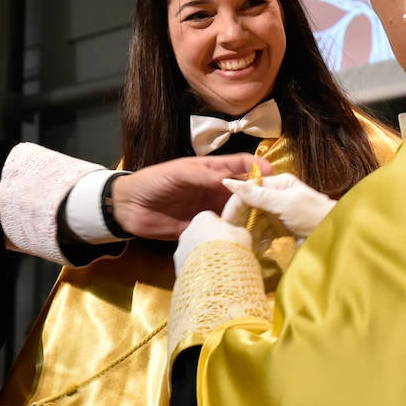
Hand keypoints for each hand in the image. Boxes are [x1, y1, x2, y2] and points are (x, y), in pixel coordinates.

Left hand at [113, 154, 271, 240]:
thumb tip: (232, 180)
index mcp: (211, 171)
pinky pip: (223, 231)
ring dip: (251, 216)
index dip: (258, 167)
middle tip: (277, 205)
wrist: (128, 207)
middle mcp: (215, 190)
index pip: (241, 165)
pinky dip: (235, 234)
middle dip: (261, 194)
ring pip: (238, 212)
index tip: (274, 176)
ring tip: (269, 224)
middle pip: (245, 190)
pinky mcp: (203, 229)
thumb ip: (203, 175)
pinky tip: (247, 240)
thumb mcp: (178, 172)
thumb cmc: (153, 181)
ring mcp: (211, 210)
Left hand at [173, 210, 251, 273]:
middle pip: (201, 234)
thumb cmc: (231, 250)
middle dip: (210, 243)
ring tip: (217, 267)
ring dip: (202, 256)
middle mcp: (187, 231)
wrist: (216, 275)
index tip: (228, 239)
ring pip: (193, 250)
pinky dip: (197, 269)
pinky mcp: (178, 265)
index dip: (221, 229)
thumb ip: (237, 230)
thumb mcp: (243, 235)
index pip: (211, 219)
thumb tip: (236, 233)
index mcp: (203, 218)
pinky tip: (209, 276)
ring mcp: (180, 249)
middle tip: (223, 254)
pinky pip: (189, 265)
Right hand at [222, 173, 334, 240]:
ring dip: (249, 233)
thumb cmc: (313, 215)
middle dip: (241, 221)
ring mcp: (280, 214)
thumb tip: (228, 182)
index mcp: (278, 184)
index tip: (225, 221)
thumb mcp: (284, 204)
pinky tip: (255, 249)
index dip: (235, 205)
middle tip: (230, 237)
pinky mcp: (284, 229)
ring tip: (243, 245)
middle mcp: (278, 196)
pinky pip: (265, 233)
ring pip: (257, 221)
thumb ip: (257, 195)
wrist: (337, 236)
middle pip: (251, 206)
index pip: (249, 190)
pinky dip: (259, 240)